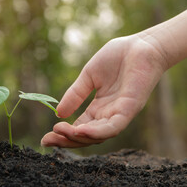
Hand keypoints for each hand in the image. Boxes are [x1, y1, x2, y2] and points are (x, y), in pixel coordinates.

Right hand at [41, 33, 167, 147]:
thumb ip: (76, 94)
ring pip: (99, 136)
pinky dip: (97, 131)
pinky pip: (113, 126)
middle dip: (67, 141)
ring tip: (61, 133)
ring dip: (79, 137)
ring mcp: (119, 113)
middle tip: (48, 141)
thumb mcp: (89, 76)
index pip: (80, 127)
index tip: (46, 137)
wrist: (141, 45)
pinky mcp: (130, 109)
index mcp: (99, 108)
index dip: (63, 134)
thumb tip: (58, 112)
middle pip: (87, 136)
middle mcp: (108, 115)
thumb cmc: (118, 57)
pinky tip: (81, 130)